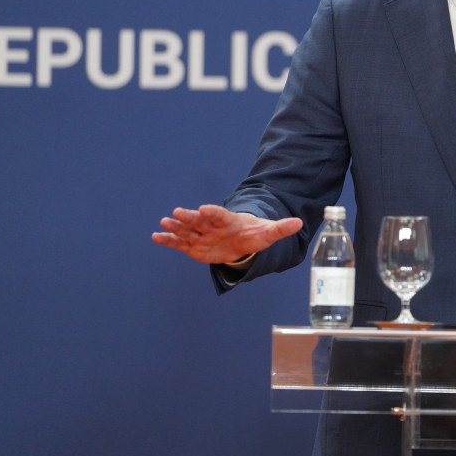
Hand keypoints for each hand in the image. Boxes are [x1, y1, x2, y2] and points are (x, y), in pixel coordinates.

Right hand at [152, 204, 302, 263]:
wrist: (242, 239)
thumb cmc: (254, 234)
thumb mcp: (268, 233)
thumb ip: (281, 228)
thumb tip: (299, 222)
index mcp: (229, 221)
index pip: (220, 215)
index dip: (213, 212)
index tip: (205, 208)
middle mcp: (212, 226)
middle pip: (200, 221)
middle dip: (190, 217)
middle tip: (177, 212)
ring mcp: (202, 235)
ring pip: (188, 231)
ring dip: (176, 227)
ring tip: (164, 222)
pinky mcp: (194, 246)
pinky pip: (180, 243)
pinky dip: (168, 240)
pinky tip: (156, 236)